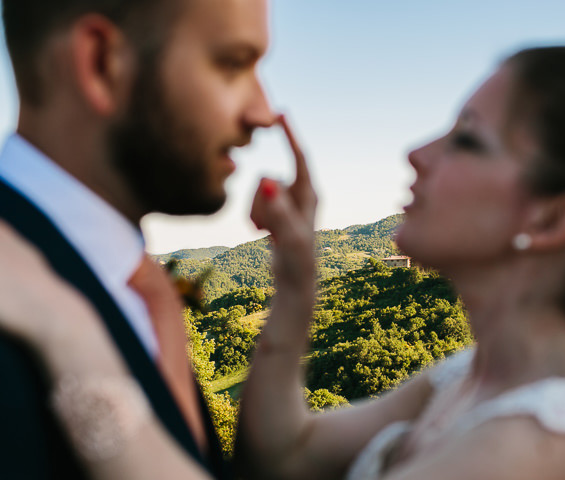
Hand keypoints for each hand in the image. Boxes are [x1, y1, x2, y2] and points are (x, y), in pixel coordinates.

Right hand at [249, 115, 317, 292]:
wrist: (294, 281)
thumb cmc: (297, 260)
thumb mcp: (289, 235)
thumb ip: (278, 208)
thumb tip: (268, 181)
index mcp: (310, 195)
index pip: (300, 157)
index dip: (290, 135)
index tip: (280, 114)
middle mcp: (301, 194)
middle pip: (268, 179)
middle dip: (259, 200)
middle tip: (265, 228)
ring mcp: (288, 203)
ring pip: (259, 190)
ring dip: (256, 212)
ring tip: (266, 233)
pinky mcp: (277, 211)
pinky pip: (255, 202)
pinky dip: (254, 217)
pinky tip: (264, 233)